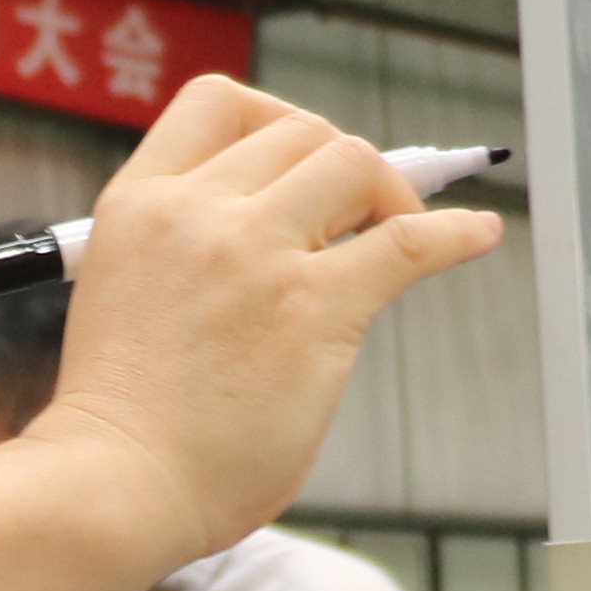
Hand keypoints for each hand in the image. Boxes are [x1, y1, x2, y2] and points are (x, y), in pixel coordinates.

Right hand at [35, 80, 509, 557]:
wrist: (114, 485)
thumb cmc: (124, 422)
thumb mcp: (127, 294)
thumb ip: (188, 254)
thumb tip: (279, 241)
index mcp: (140, 205)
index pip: (217, 104)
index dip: (274, 121)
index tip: (300, 161)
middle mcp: (196, 212)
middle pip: (299, 131)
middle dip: (338, 167)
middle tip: (357, 217)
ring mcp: (255, 254)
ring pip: (352, 164)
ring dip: (385, 194)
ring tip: (396, 235)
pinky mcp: (313, 309)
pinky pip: (409, 242)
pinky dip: (455, 232)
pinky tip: (476, 236)